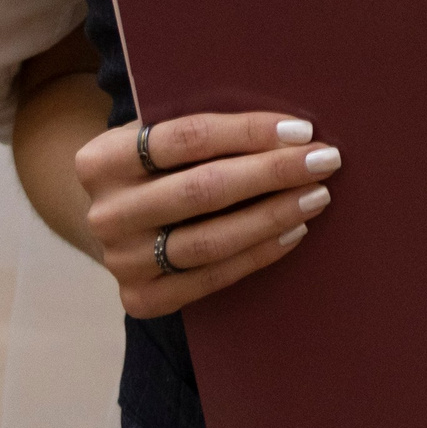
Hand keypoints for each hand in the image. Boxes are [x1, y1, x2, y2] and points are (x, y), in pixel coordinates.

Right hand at [77, 110, 341, 316]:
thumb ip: (202, 129)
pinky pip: (210, 279)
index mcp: (102, 158)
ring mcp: (121, 261)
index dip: (249, 132)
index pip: (187, 138)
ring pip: (209, 241)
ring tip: (316, 196)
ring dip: (272, 216)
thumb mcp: (160, 136)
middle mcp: (106, 213)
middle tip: (324, 161)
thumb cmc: (157, 166)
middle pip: (202, 190)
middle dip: (272, 173)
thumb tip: (288, 128)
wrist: (115, 220)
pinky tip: (293, 233)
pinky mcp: (140, 299)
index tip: (302, 131)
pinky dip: (257, 255)